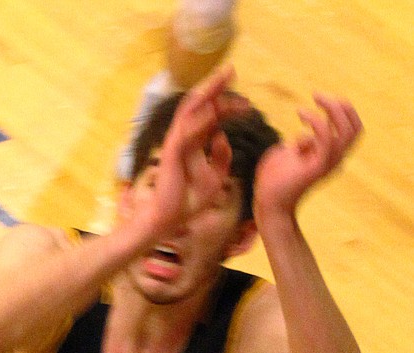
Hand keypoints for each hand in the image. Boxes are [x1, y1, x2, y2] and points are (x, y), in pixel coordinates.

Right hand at [139, 65, 246, 236]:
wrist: (168, 219)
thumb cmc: (188, 201)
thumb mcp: (216, 177)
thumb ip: (222, 158)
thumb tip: (223, 136)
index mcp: (194, 143)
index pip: (211, 116)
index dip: (228, 105)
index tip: (248, 103)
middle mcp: (184, 138)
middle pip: (199, 105)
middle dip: (215, 86)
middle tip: (231, 69)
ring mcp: (175, 144)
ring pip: (190, 111)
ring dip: (207, 94)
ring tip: (222, 79)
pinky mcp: (171, 154)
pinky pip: (186, 132)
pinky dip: (199, 120)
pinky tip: (214, 109)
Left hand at [253, 94, 361, 220]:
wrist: (267, 203)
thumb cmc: (273, 180)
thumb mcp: (287, 154)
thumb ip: (300, 143)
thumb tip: (305, 137)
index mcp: (330, 155)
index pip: (351, 128)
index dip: (342, 109)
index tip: (319, 98)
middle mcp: (334, 159)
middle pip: (355, 127)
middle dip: (341, 106)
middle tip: (317, 95)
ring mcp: (327, 164)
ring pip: (347, 132)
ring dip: (334, 110)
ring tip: (313, 100)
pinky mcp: (316, 168)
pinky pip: (327, 140)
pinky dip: (317, 122)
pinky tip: (301, 114)